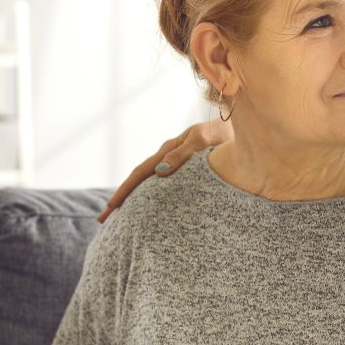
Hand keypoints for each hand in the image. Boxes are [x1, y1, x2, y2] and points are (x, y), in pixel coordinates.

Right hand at [96, 118, 233, 222]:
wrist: (241, 124)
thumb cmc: (224, 132)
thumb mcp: (203, 139)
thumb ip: (182, 154)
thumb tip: (158, 171)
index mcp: (168, 149)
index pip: (139, 174)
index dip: (123, 192)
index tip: (110, 210)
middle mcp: (167, 154)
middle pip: (137, 179)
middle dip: (119, 199)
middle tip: (103, 220)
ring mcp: (174, 159)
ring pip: (146, 181)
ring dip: (132, 198)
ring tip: (119, 217)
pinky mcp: (185, 165)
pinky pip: (160, 181)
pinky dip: (147, 194)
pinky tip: (148, 205)